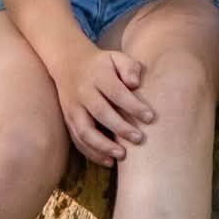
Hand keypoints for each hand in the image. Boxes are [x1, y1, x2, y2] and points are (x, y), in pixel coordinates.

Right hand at [54, 41, 155, 163]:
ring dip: (103, 146)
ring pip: (85, 130)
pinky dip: (92, 153)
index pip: (116, 92)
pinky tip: (108, 161)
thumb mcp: (116, 57)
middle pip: (101, 112)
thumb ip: (129, 67)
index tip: (150, 117)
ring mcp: (73, 108)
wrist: (69, 63)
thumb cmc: (102, 64)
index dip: (133, 106)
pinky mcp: (68, 120)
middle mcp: (83, 93)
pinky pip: (78, 140)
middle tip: (139, 139)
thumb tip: (135, 83)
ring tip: (122, 156)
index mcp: (98, 76)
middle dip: (120, 128)